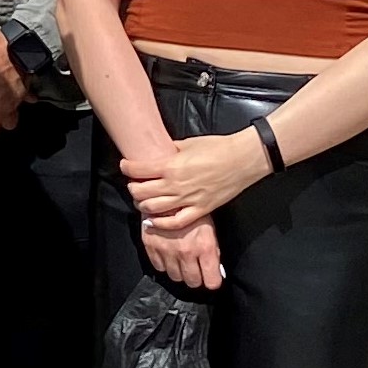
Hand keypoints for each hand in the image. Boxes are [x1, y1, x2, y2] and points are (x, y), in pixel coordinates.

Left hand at [120, 132, 266, 227]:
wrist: (243, 159)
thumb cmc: (218, 148)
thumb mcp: (188, 143)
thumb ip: (170, 151)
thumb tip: (159, 153)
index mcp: (170, 165)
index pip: (137, 169)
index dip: (127, 167)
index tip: (125, 166)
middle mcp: (175, 184)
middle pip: (141, 192)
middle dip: (133, 188)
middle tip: (134, 184)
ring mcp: (187, 199)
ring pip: (153, 208)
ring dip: (143, 205)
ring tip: (142, 200)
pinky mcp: (200, 210)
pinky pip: (175, 222)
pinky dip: (161, 224)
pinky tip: (154, 220)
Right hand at [140, 213, 222, 289]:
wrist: (165, 194)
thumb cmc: (191, 208)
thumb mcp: (209, 227)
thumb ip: (212, 250)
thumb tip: (216, 268)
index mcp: (204, 247)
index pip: (212, 282)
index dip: (213, 280)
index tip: (211, 277)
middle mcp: (186, 253)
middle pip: (193, 282)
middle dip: (196, 277)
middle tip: (196, 269)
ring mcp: (167, 252)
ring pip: (175, 277)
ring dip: (179, 271)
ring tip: (181, 260)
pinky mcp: (151, 248)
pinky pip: (159, 268)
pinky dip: (165, 264)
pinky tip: (168, 255)